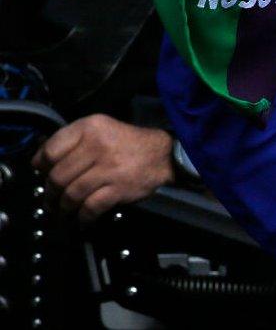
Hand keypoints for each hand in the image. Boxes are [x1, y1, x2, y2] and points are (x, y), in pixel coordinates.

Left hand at [32, 115, 174, 221]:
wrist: (162, 154)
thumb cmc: (126, 142)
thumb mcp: (99, 129)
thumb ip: (72, 140)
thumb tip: (41, 161)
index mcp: (90, 128)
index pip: (52, 150)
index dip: (42, 166)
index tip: (42, 174)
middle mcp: (98, 146)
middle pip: (59, 176)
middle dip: (51, 192)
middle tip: (51, 199)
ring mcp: (109, 168)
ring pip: (72, 194)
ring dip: (64, 207)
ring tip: (63, 211)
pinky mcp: (119, 188)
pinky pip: (91, 207)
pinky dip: (83, 217)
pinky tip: (82, 219)